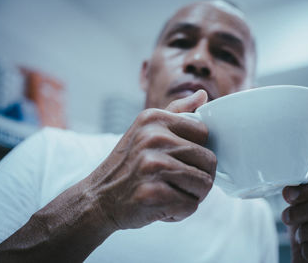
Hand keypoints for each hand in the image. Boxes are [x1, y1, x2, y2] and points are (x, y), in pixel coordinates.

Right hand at [87, 90, 216, 229]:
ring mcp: (152, 166)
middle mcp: (153, 138)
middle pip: (209, 161)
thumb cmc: (129, 164)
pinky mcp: (152, 194)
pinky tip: (162, 206)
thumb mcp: (146, 129)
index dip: (197, 150)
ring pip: (204, 184)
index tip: (181, 159)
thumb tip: (203, 94)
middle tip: (177, 181)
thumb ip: (176, 112)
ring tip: (169, 192)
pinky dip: (180, 212)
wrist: (98, 198)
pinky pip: (190, 206)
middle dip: (199, 176)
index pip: (205, 133)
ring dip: (192, 195)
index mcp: (153, 118)